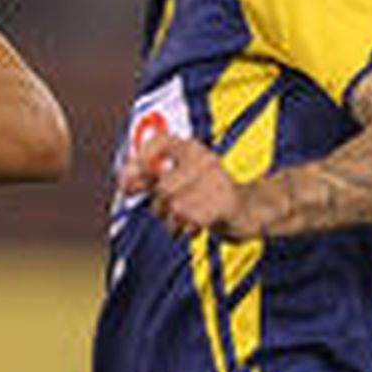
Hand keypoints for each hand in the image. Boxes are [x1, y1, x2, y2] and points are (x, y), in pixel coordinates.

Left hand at [120, 129, 256, 239]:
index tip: (127, 183)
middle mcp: (203, 159)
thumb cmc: (207, 196)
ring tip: (184, 221)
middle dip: (158, 208)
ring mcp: (215, 180)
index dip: (138, 161)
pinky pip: (188, 219)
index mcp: (191, 149)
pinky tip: (195, 228)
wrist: (248, 212)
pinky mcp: (224, 202)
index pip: (159, 141)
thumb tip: (123, 182)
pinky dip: (186, 229)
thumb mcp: (177, 182)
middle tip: (170, 213)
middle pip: (161, 187)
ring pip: (173, 206)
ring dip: (171, 221)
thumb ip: (149, 180)